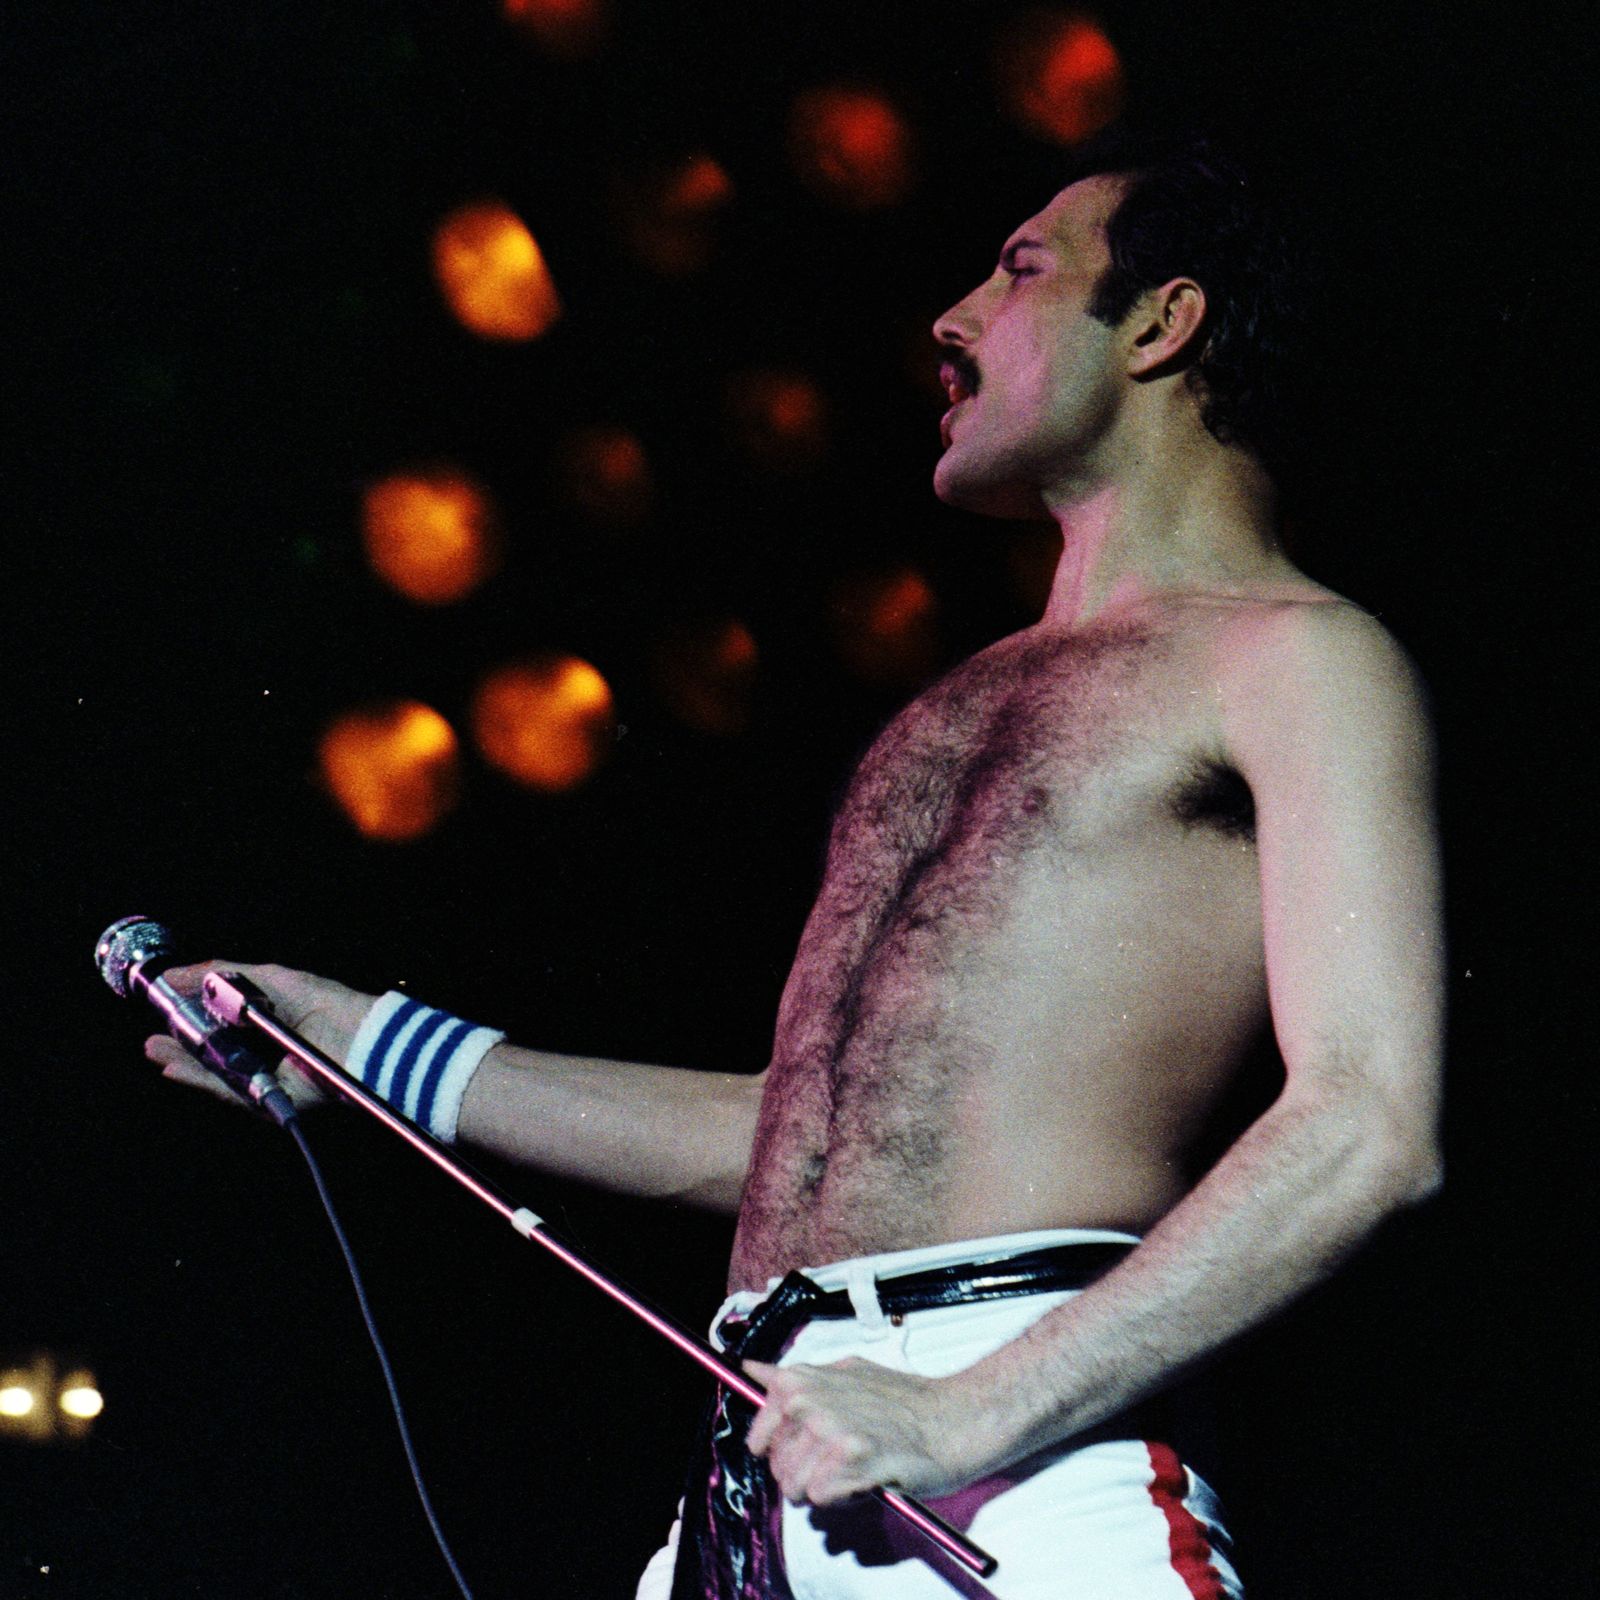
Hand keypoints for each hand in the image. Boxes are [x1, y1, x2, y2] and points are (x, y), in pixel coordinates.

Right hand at [144, 961, 376, 1111]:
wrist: (354, 1036)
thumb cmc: (319, 1002)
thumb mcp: (267, 978)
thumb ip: (220, 974)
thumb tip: (174, 973)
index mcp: (267, 1021)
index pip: (222, 1023)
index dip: (193, 1018)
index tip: (164, 1010)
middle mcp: (265, 1050)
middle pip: (214, 1051)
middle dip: (181, 1044)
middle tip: (151, 1037)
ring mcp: (265, 1075)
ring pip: (215, 1072)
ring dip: (183, 1062)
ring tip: (155, 1051)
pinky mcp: (267, 1098)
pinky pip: (228, 1091)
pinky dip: (201, 1080)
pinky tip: (176, 1068)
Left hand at [743, 1356, 983, 1506]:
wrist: (954, 1417)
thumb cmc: (904, 1401)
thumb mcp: (845, 1373)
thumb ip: (797, 1378)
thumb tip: (750, 1369)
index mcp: (802, 1380)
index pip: (758, 1436)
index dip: (782, 1452)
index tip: (803, 1452)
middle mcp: (809, 1401)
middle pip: (777, 1467)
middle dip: (805, 1474)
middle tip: (841, 1461)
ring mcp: (829, 1429)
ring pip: (795, 1487)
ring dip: (824, 1489)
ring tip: (855, 1469)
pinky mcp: (852, 1458)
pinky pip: (821, 1498)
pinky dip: (843, 1498)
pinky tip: (866, 1478)